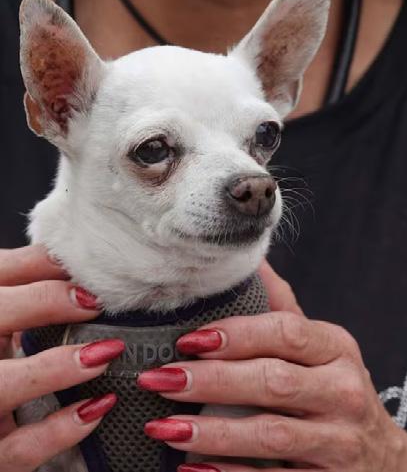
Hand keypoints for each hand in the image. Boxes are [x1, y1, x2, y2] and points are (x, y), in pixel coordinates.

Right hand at [0, 246, 122, 471]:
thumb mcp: (6, 305)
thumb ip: (27, 274)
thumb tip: (68, 251)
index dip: (35, 270)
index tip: (84, 272)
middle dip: (39, 304)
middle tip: (93, 300)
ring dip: (52, 369)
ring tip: (103, 354)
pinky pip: (19, 448)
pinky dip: (60, 430)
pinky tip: (98, 407)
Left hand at [138, 261, 406, 471]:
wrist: (383, 456)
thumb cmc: (335, 387)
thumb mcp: (319, 346)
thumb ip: (282, 309)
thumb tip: (251, 262)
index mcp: (335, 348)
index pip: (285, 332)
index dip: (236, 334)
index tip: (188, 340)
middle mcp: (343, 391)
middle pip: (273, 382)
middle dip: (212, 381)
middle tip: (159, 379)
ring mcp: (339, 441)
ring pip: (270, 434)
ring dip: (213, 431)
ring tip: (163, 426)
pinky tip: (191, 469)